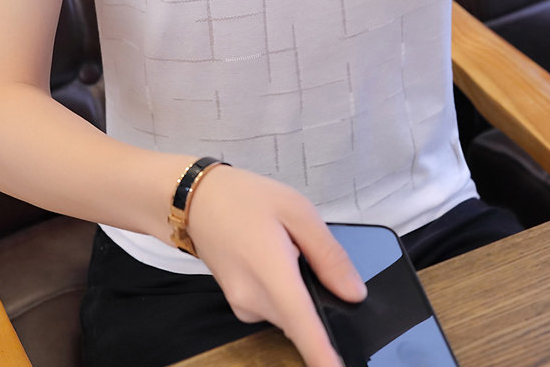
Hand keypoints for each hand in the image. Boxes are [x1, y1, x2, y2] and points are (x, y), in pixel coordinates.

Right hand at [187, 167, 366, 366]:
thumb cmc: (241, 198)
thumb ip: (329, 255)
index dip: (324, 357)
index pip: (305, 329)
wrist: (196, 199)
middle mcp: (254, 301)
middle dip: (317, 295)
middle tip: (304, 248)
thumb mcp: (296, 210)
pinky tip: (272, 255)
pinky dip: (283, 287)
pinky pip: (274, 305)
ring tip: (284, 244)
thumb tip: (354, 292)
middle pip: (303, 318)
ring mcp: (244, 306)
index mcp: (272, 274)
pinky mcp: (240, 305)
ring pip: (290, 312)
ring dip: (299, 289)